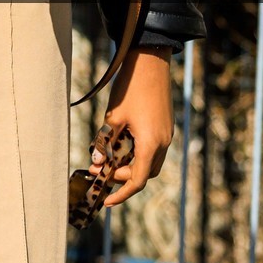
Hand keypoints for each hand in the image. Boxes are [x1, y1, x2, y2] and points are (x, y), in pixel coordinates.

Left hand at [93, 48, 173, 206]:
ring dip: (129, 164)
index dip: (121, 193)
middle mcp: (163, 142)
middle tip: (98, 169)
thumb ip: (105, 142)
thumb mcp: (112, 117)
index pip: (137, 180)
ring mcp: (166, 134)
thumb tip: (96, 161)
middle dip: (122, 177)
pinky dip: (135, 152)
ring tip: (106, 156)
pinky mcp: (164, 126)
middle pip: (144, 173)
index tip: (107, 201)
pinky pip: (151, 148)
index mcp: (151, 143)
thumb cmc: (130, 87)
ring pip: (148, 162)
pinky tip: (118, 143)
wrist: (150, 61)